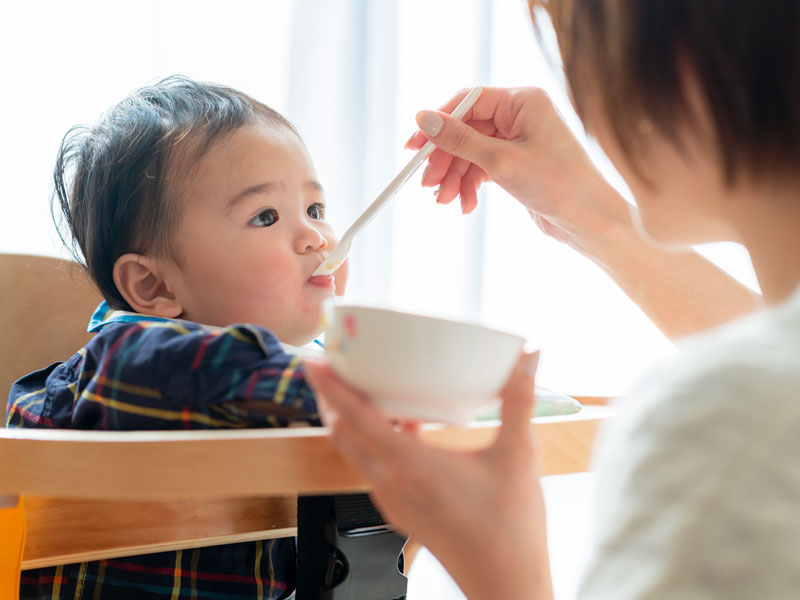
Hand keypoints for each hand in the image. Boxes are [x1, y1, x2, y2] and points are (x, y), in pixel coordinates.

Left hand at [303, 353, 552, 599]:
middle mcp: (393, 484)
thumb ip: (519, 403)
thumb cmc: (510, 529)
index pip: (356, 420)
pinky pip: (373, 468)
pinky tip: (404, 426)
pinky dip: (374, 442)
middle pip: (343, 435)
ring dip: (353, 421)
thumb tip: (528, 362)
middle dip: (332, 400)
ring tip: (368, 391)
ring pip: (356, 454)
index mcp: (412, 467)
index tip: (316, 362)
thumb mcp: (518, 456)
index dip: (332, 389)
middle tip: (336, 367)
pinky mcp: (401, 511)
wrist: (505, 583)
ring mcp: (393, 501)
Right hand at [408, 86, 628, 247]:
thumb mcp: (500, 161)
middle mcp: (521, 116)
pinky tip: (465, 205)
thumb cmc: (557, 185)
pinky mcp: (518, 164)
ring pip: (472, 153)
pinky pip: (483, 168)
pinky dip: (471, 186)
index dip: (438, 123)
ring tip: (446, 201)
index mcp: (523, 101)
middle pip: (466, 130)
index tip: (414, 147)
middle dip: (446, 159)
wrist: (590, 222)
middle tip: (428, 184)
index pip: (468, 101)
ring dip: (455, 178)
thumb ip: (459, 140)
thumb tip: (423, 119)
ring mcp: (520, 141)